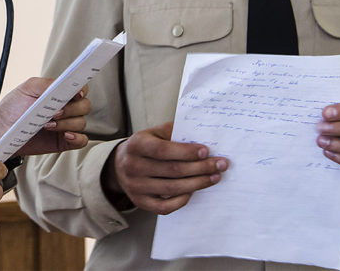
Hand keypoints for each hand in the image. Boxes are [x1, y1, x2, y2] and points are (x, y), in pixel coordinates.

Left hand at [0, 77, 91, 154]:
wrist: (1, 130)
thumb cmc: (13, 107)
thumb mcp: (27, 88)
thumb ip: (46, 84)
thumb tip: (64, 84)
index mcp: (59, 93)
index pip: (80, 88)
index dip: (82, 90)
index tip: (76, 93)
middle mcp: (66, 108)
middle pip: (85, 106)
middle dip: (71, 109)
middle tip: (54, 112)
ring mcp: (66, 125)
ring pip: (81, 123)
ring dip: (67, 123)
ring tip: (48, 125)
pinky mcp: (63, 141)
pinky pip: (81, 141)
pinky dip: (77, 138)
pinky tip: (65, 135)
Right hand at [102, 121, 227, 214]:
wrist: (119, 165)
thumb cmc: (144, 146)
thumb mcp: (153, 133)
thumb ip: (173, 132)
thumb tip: (199, 137)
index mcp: (136, 145)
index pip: (163, 150)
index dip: (186, 152)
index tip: (206, 151)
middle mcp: (133, 166)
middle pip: (172, 170)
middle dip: (200, 168)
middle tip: (220, 165)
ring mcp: (135, 187)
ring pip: (172, 189)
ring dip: (198, 183)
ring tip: (215, 177)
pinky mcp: (140, 202)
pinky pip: (165, 207)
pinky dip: (183, 200)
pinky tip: (195, 190)